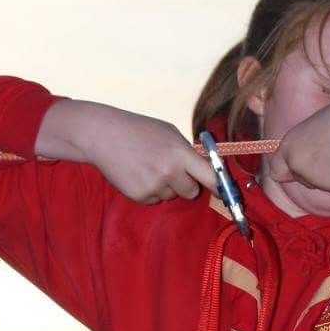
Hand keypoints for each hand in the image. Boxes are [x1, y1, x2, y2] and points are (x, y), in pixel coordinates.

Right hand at [37, 99, 216, 205]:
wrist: (103, 135)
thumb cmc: (139, 130)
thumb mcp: (169, 133)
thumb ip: (187, 152)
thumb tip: (208, 170)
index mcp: (180, 153)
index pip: (209, 177)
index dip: (220, 187)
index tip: (226, 194)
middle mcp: (169, 172)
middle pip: (192, 192)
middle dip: (186, 184)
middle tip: (170, 169)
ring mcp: (154, 186)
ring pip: (172, 196)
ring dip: (166, 186)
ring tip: (148, 167)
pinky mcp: (140, 196)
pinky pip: (155, 199)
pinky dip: (150, 190)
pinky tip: (137, 174)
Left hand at [263, 83, 329, 197]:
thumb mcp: (311, 129)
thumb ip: (303, 150)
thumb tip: (302, 171)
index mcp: (287, 147)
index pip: (276, 172)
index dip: (288, 172)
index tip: (297, 171)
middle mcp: (295, 164)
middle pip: (303, 181)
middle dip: (316, 173)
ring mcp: (313, 177)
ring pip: (322, 186)